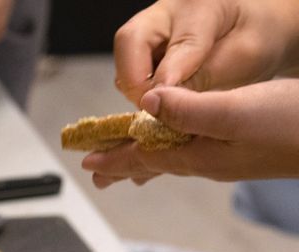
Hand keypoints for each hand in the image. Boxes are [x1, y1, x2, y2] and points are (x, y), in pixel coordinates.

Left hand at [82, 80, 298, 186]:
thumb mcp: (236, 111)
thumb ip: (188, 110)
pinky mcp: (247, 148)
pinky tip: (182, 145)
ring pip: (175, 157)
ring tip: (128, 161)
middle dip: (124, 163)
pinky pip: (197, 150)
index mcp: (201, 157)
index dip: (114, 157)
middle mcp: (211, 162)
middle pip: (155, 162)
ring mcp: (230, 157)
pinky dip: (177, 146)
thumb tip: (145, 106)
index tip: (85, 162)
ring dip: (148, 157)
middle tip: (97, 171)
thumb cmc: (293, 126)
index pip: (144, 158)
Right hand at [113, 0, 298, 104]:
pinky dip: (141, 87)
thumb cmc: (259, 35)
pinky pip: (129, 67)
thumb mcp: (245, 57)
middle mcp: (168, 9)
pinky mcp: (144, 41)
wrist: (258, 25)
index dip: (168, 80)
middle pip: (129, 42)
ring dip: (138, 86)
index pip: (180, 45)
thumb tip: (163, 102)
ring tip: (166, 103)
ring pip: (125, 58)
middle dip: (136, 82)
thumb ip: (204, 76)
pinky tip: (164, 96)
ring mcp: (152, 24)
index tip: (163, 107)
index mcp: (203, 5)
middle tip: (156, 108)